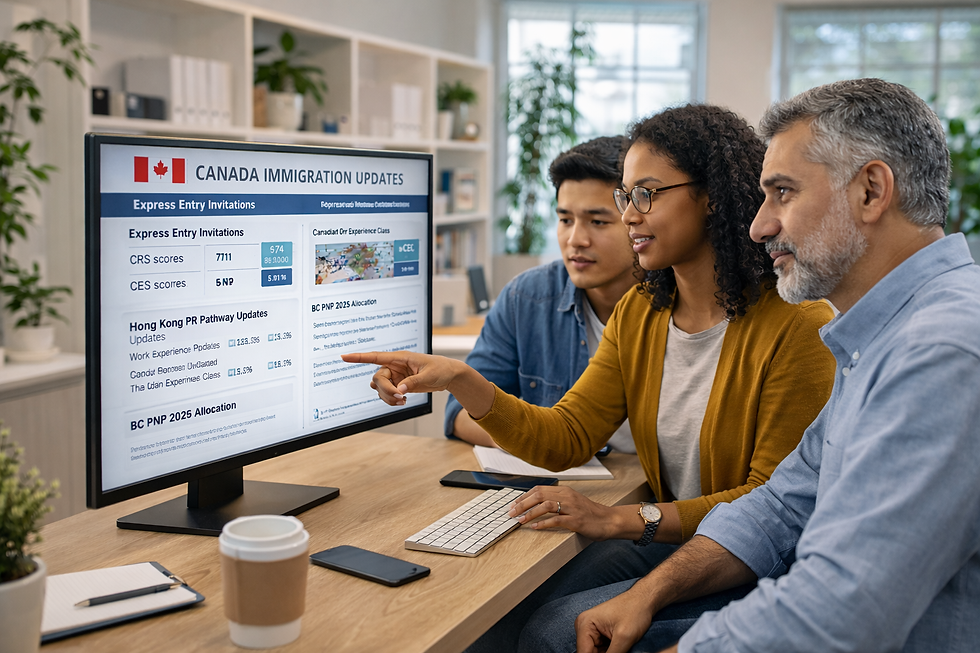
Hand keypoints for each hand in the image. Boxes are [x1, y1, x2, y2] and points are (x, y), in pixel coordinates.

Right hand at [341, 351, 459, 405]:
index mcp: (400, 357)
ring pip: (380, 388)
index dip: (359, 357)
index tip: (344, 357)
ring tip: (403, 401)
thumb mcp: (428, 375)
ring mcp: (395, 376)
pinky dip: (392, 400)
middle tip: (400, 397)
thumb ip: (413, 382)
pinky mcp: (398, 384)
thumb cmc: (440, 369)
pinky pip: (387, 394)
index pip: (376, 356)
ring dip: (389, 397)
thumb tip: (399, 389)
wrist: (448, 376)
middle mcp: (394, 366)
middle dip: (386, 390)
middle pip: (378, 378)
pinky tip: (403, 401)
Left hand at [507, 486, 622, 540]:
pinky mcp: (576, 520)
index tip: (513, 504)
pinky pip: (556, 520)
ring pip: (545, 506)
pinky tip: (535, 527)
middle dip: (522, 504)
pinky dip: (543, 523)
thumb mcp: (572, 502)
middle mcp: (567, 496)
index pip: (539, 489)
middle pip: (539, 495)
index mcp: (564, 491)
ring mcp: (572, 508)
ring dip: (530, 513)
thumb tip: (536, 504)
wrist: (609, 520)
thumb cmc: (589, 513)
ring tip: (520, 520)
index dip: (524, 496)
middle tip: (511, 513)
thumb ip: (557, 501)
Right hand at [575, 589, 655, 652]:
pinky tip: (620, 648)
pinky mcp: (599, 634)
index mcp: (585, 624)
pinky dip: (609, 652)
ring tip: (621, 647)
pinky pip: (601, 651)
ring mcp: (591, 630)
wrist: (643, 600)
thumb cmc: (635, 611)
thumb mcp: (624, 638)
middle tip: (620, 651)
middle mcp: (584, 626)